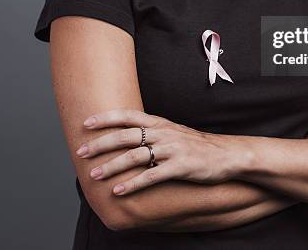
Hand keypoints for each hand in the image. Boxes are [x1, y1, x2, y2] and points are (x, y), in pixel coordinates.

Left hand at [77, 109, 240, 195]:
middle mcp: (163, 133)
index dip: (106, 118)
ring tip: (94, 175)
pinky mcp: (179, 167)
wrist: (226, 155)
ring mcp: (171, 149)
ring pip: (135, 156)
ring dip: (112, 167)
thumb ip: (152, 132)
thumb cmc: (196, 145)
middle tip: (81, 152)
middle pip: (126, 136)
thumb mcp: (173, 132)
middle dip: (101, 144)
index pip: (128, 115)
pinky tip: (119, 191)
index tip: (86, 123)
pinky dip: (133, 184)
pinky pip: (151, 176)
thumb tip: (128, 136)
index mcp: (160, 123)